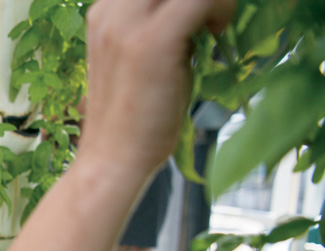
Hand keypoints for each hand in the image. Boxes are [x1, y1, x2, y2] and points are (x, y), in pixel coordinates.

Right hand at [78, 0, 235, 175]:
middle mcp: (110, 12)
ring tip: (214, 26)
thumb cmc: (132, 120)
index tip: (201, 17)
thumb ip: (158, 29)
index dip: (182, 0)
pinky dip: (220, 6)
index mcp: (104, 14)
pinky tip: (217, 34)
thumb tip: (198, 14)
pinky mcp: (153, 41)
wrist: (113, 160)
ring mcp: (128, 25)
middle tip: (210, 18)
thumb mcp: (139, 60)